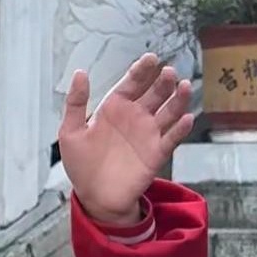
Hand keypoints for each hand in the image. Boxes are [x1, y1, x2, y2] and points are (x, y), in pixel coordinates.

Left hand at [58, 53, 193, 224]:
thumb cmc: (82, 165)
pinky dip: (181, 129)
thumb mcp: (70, 132)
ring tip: (183, 86)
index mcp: (115, 109)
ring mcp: (148, 134)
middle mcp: (135, 118)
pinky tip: (186, 118)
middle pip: (154, 93)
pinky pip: (172, 138)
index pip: (131, 83)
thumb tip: (80, 73)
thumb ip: (75, 103)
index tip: (150, 59)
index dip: (141, 71)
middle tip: (168, 72)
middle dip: (162, 82)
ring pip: (169, 111)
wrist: (94, 197)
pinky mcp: (156, 153)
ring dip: (177, 99)